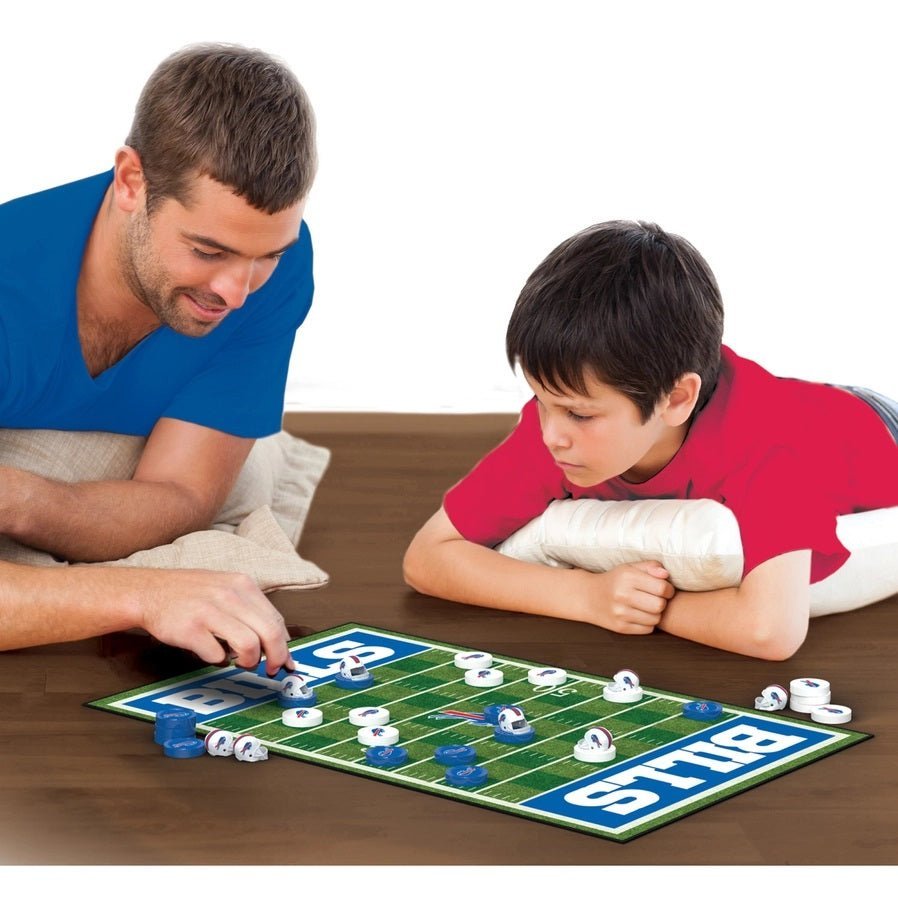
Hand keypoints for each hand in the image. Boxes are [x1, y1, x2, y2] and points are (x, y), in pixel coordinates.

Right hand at [129, 569, 295, 673]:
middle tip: (270, 669)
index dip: (284, 645)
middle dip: (275, 657)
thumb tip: (279, 643)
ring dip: (249, 661)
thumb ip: (251, 612)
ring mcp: (209, 611)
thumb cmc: (190, 594)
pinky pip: (217, 654)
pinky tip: (213, 655)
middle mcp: (229, 595)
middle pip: (269, 633)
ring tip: (240, 662)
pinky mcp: (190, 629)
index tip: (284, 661)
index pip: (276, 619)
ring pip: (249, 645)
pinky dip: (219, 660)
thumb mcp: (227, 589)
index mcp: (243, 585)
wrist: (149, 591)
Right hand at [579, 561, 674, 633]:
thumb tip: (666, 574)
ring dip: (655, 614)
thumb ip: (650, 566)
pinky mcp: (620, 627)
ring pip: (655, 619)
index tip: (663, 589)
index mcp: (627, 577)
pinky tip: (639, 615)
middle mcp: (622, 595)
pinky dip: (647, 623)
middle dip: (662, 602)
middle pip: (660, 605)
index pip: (661, 588)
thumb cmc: (615, 580)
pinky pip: (647, 629)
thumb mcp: (630, 567)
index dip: (668, 589)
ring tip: (646, 606)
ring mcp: (620, 613)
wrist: (589, 597)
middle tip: (655, 598)